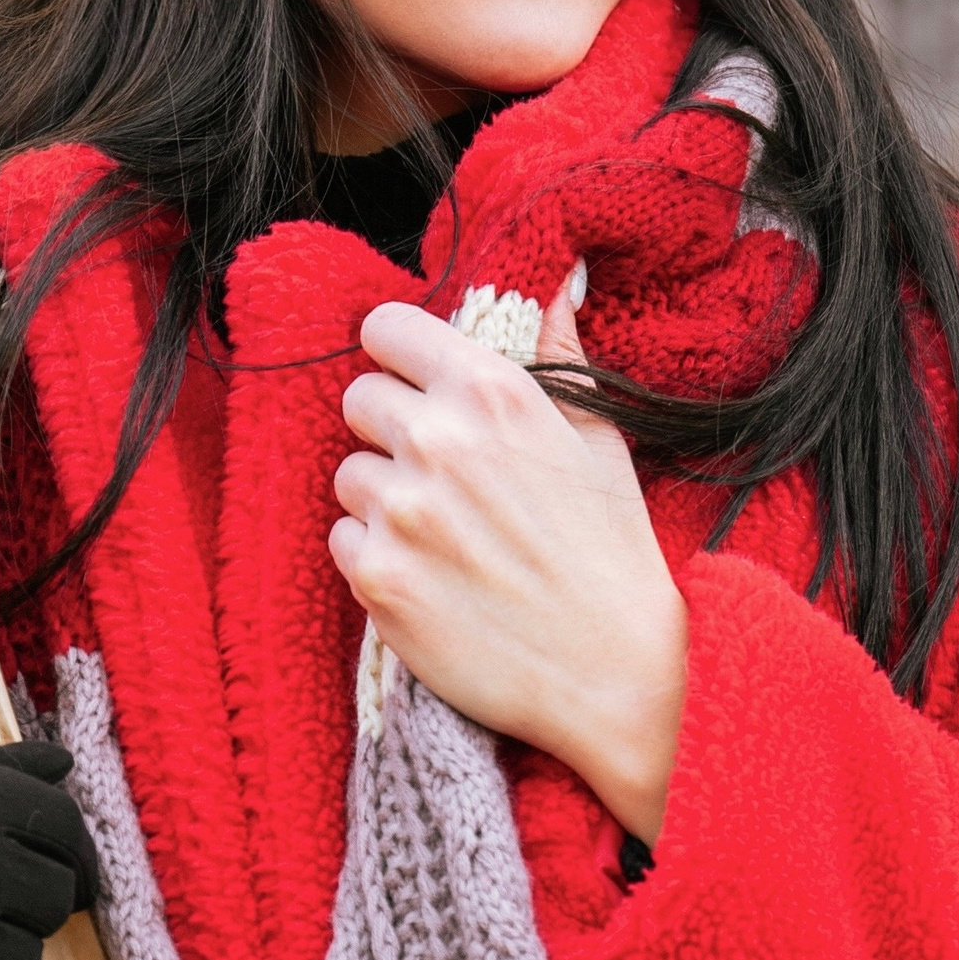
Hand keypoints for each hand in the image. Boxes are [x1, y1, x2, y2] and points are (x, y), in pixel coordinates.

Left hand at [329, 269, 687, 842]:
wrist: (614, 674)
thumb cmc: (613, 554)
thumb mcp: (599, 437)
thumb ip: (560, 353)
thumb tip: (554, 284)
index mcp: (493, 392)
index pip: (385, 329)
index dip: (399, 355)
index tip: (414, 380)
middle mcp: (437, 440)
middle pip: (358, 399)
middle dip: (393, 429)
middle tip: (443, 475)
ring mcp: (400, 511)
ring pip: (349, 475)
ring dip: (384, 499)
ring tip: (448, 537)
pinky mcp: (375, 577)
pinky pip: (343, 540)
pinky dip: (376, 557)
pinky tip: (434, 578)